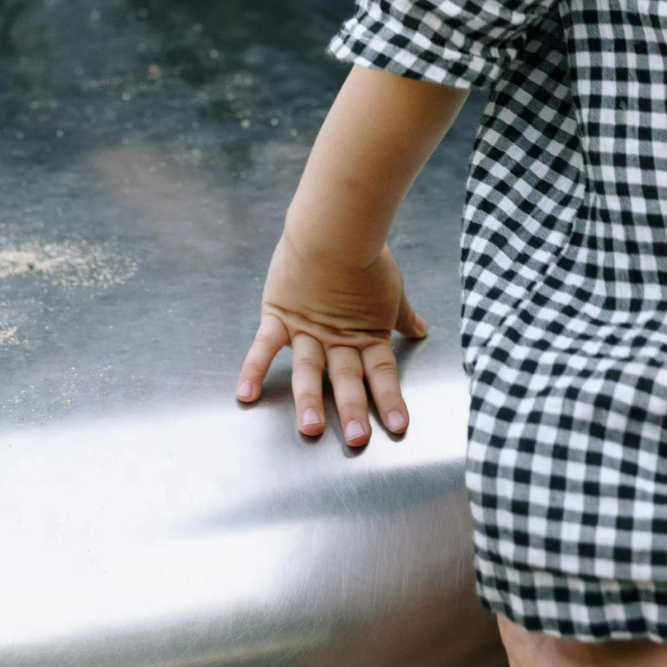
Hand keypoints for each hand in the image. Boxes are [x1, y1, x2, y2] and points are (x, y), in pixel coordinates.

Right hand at [236, 226, 426, 448]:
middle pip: (345, 378)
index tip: (398, 427)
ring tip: (310, 429)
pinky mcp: (280, 315)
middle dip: (352, 410)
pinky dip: (254, 369)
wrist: (333, 226)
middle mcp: (336, 338)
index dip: (390, 400)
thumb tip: (421, 329)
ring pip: (309, 370)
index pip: (381, 373)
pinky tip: (245, 395)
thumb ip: (401, 315)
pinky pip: (264, 346)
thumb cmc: (366, 254)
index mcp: (365, 333)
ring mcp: (306, 330)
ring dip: (309, 400)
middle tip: (357, 441)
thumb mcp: (390, 288)